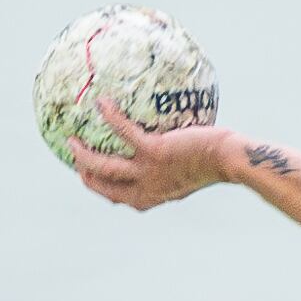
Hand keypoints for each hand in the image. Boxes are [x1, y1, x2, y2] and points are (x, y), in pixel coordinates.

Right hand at [69, 99, 238, 211]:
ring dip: (84, 155)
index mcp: (152, 195)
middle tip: (72, 158)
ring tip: (71, 138)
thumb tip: (164, 144)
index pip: (118, 198)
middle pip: (104, 188)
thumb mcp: (188, 168)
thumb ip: (170, 163)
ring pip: (105, 167)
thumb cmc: (213, 160)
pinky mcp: (154, 153)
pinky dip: (111, 118)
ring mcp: (149, 173)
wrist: (228, 159)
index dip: (99, 188)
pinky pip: (124, 133)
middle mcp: (147, 189)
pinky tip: (102, 103)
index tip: (87, 176)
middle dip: (85, 175)